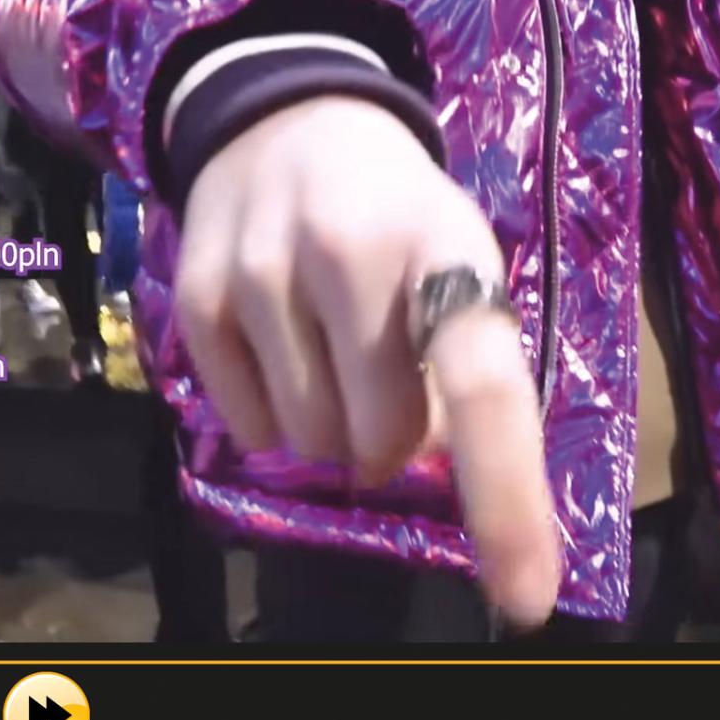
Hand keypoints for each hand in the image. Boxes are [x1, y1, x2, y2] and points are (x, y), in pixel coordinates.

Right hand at [176, 95, 560, 626]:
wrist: (285, 122)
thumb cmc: (395, 209)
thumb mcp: (457, 255)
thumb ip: (464, 360)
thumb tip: (430, 472)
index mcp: (442, 245)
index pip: (480, 383)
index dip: (505, 500)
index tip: (525, 597)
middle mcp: (347, 252)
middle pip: (379, 440)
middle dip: (393, 438)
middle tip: (388, 379)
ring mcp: (259, 273)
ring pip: (308, 445)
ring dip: (333, 430)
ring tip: (332, 355)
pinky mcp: (195, 300)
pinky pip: (248, 430)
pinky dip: (275, 421)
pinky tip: (282, 352)